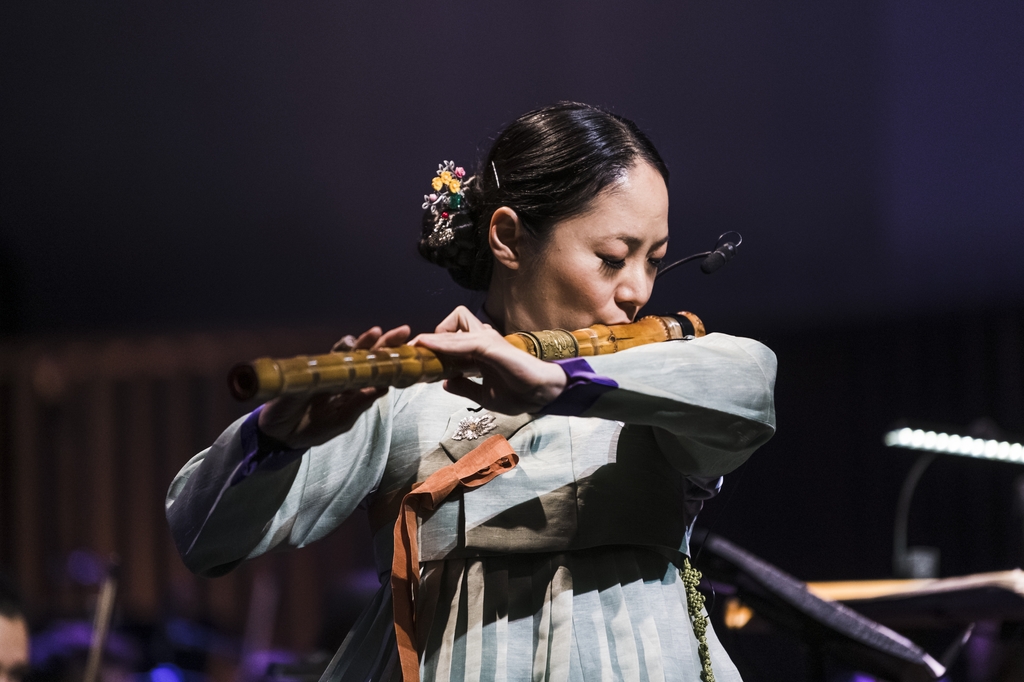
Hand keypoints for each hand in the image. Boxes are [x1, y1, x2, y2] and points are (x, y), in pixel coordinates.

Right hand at [257, 324, 410, 448]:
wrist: (280, 433)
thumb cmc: (312, 429)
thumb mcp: (341, 421)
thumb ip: (359, 404)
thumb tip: (384, 388)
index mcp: (355, 389)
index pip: (378, 372)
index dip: (393, 361)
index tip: (411, 351)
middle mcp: (345, 377)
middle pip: (368, 357)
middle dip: (385, 344)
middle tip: (403, 331)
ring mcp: (329, 371)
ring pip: (350, 352)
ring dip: (364, 342)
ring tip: (378, 332)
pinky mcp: (311, 370)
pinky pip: (328, 357)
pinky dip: (340, 349)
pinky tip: (351, 343)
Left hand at [411, 306, 566, 414]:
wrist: (542, 395)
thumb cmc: (520, 393)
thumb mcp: (484, 395)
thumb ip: (465, 387)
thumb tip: (446, 382)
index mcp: (479, 352)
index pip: (450, 340)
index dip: (431, 347)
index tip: (415, 359)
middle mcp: (481, 341)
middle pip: (447, 329)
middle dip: (426, 340)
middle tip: (409, 353)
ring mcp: (486, 341)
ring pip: (451, 329)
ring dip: (431, 340)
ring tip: (414, 349)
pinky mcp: (491, 346)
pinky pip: (462, 341)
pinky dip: (443, 343)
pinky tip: (428, 346)